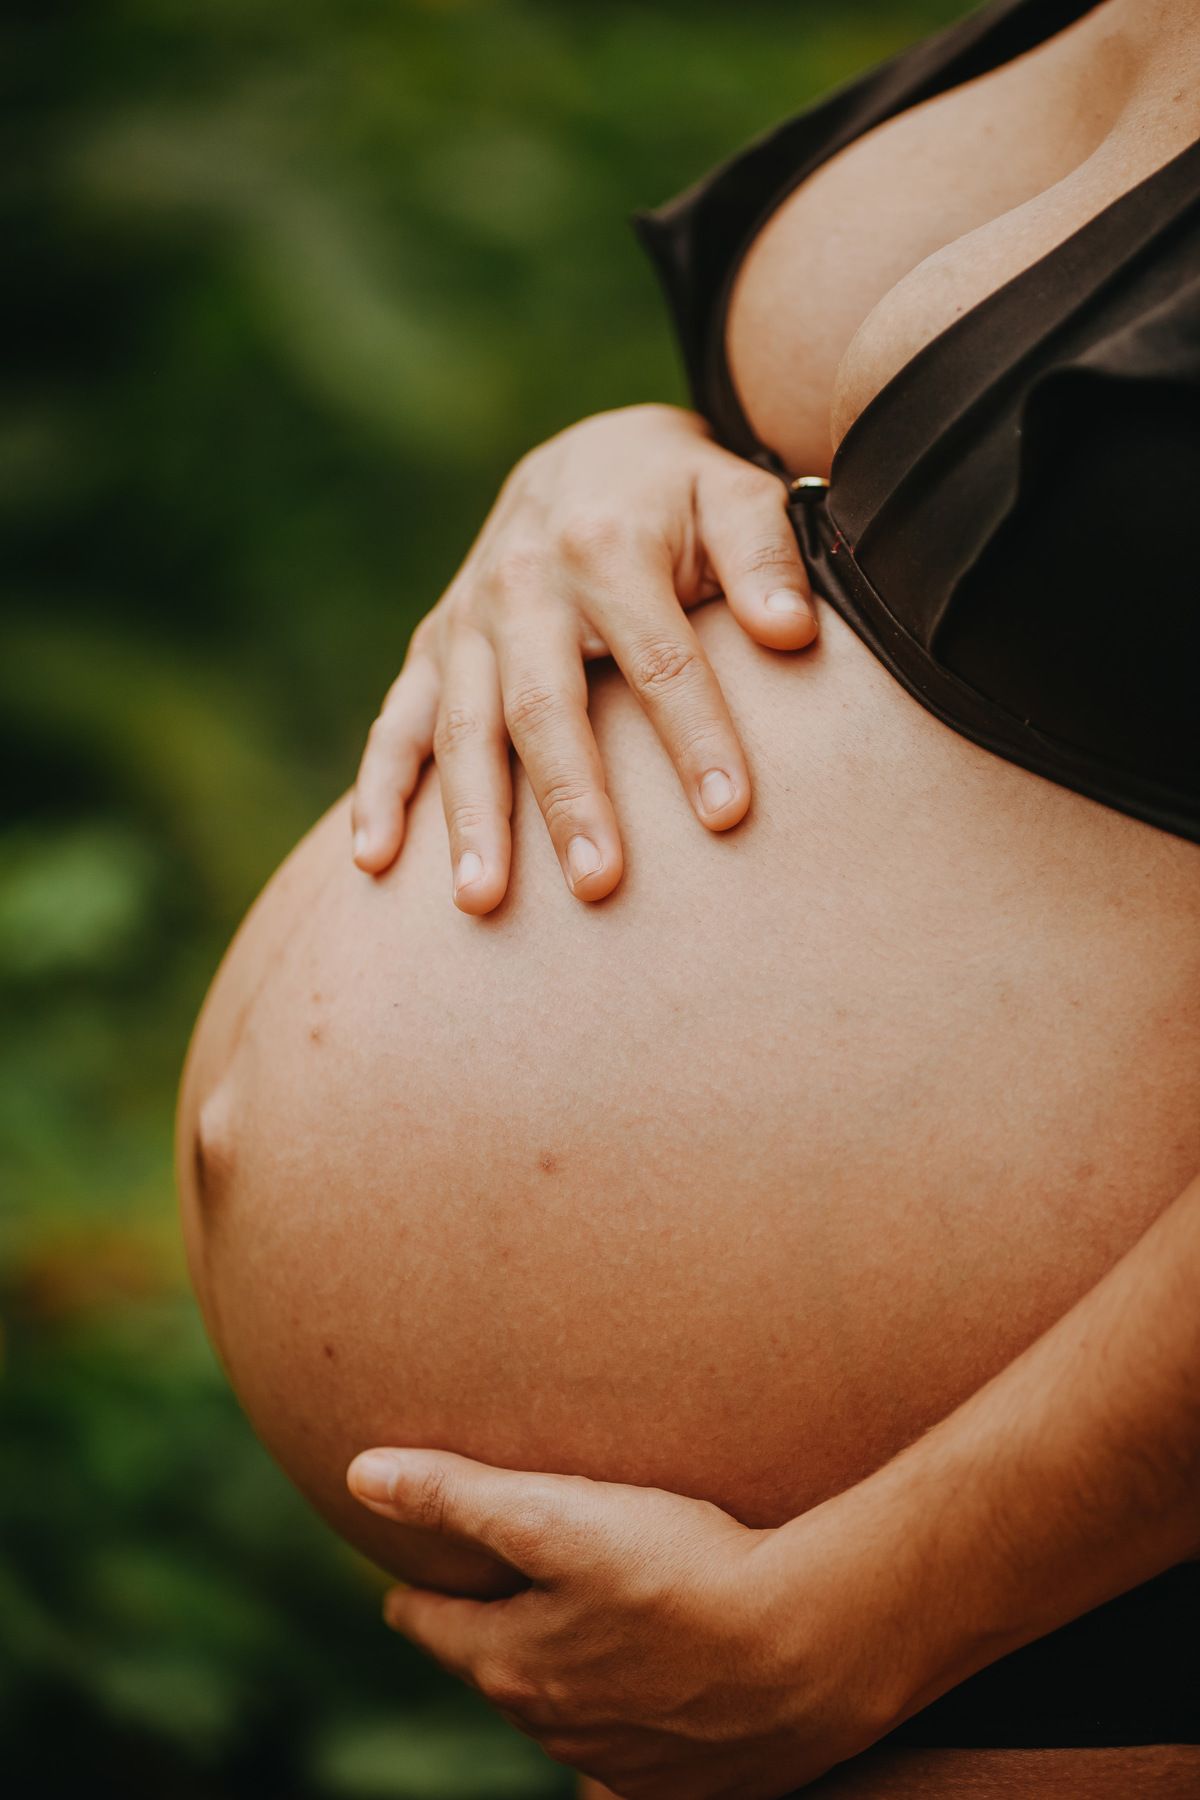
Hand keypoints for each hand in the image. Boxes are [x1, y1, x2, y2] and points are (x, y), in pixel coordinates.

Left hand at [345, 1449, 901, 1799]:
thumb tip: (357, 1473)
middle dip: (488, 1644)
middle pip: (502, 1678)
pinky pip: (636, 1753)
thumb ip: (458, 1495)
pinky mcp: (694, 1783)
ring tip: (565, 1644)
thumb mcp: (558, 1515)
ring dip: (557, 1681)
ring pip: (566, 1717)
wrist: (812, 1648)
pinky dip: (626, 1719)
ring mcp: (627, 1764)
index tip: (402, 1594)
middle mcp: (559, 1729)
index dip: (417, 1604)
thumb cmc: (681, 1570)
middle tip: (485, 1610)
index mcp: (514, 1666)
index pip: (438, 1631)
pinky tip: (649, 1691)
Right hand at [350, 405, 816, 912]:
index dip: (696, 736)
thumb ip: (764, 555)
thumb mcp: (733, 494)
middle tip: (598, 884)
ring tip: (482, 901)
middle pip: (546, 706)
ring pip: (462, 728)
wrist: (589, 457)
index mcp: (604, 545)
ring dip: (470, 817)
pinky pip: (396, 724)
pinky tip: (372, 862)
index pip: (660, 658)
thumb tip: (790, 631)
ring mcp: (466, 620)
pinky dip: (377, 790)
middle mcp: (521, 583)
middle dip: (570, 799)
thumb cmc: (678, 498)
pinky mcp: (432, 649)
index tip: (729, 814)